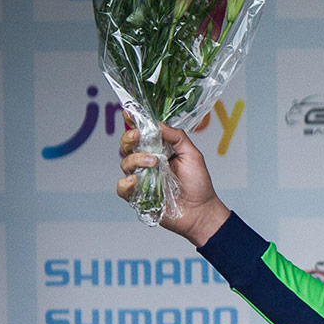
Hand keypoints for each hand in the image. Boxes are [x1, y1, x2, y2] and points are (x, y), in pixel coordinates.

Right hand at [118, 124, 229, 245]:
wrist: (201, 210)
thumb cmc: (198, 183)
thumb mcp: (193, 155)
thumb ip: (177, 138)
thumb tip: (159, 124)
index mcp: (158, 150)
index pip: (142, 133)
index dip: (133, 122)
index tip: (128, 112)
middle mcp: (146, 162)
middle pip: (127, 145)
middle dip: (129, 138)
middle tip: (138, 136)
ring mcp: (140, 178)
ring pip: (124, 163)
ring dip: (136, 159)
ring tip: (153, 163)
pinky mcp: (137, 195)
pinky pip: (122, 187)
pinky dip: (125, 183)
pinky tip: (135, 180)